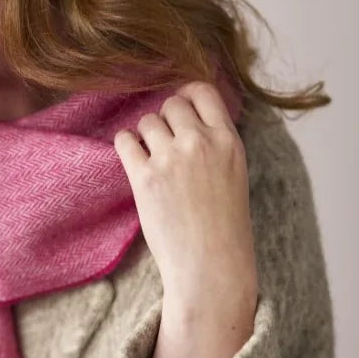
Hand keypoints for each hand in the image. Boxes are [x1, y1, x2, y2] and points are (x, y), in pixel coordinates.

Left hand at [113, 81, 258, 309]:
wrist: (211, 266)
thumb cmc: (224, 226)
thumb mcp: (234, 173)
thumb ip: (214, 142)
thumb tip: (186, 117)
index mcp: (228, 141)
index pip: (203, 92)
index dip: (186, 95)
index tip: (179, 106)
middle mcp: (200, 143)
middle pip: (171, 104)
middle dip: (165, 119)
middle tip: (165, 142)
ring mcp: (171, 158)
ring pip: (147, 121)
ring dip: (145, 135)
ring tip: (152, 158)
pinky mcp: (145, 177)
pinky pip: (124, 140)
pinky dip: (126, 145)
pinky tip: (134, 160)